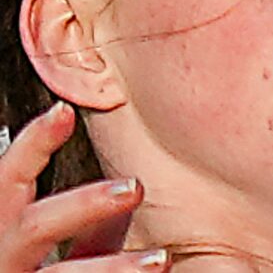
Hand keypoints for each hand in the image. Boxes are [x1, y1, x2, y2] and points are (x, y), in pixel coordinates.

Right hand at [1, 102, 162, 271]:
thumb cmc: (21, 267)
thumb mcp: (36, 243)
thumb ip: (77, 220)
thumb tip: (125, 180)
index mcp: (0, 227)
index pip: (7, 178)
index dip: (32, 145)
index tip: (62, 112)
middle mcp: (2, 257)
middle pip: (35, 227)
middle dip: (84, 205)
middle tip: (135, 187)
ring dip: (112, 269)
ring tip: (159, 260)